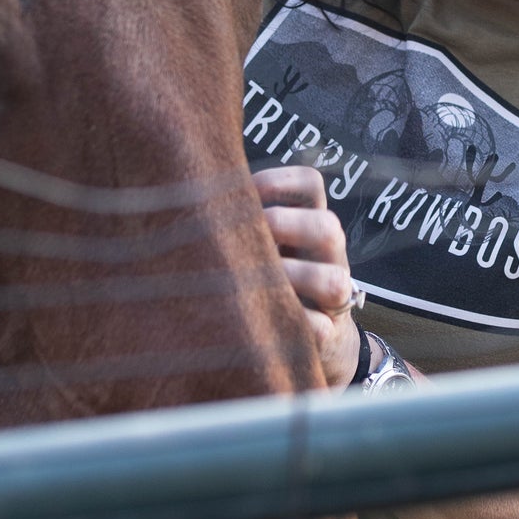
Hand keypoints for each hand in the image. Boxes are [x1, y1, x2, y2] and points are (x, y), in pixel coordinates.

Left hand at [253, 165, 362, 388]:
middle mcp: (329, 255)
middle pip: (328, 227)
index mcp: (311, 222)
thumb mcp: (265, 243)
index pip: (311, 184)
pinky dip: (294, 326)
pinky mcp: (329, 336)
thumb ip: (240, 221)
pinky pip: (321, 330)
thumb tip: (185, 196)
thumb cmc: (274, 277)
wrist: (320, 336)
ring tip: (254, 283)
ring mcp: (334, 296)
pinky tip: (262, 323)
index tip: (242, 194)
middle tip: (250, 235)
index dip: (277, 182)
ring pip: (334, 281)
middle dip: (286, 226)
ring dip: (292, 278)